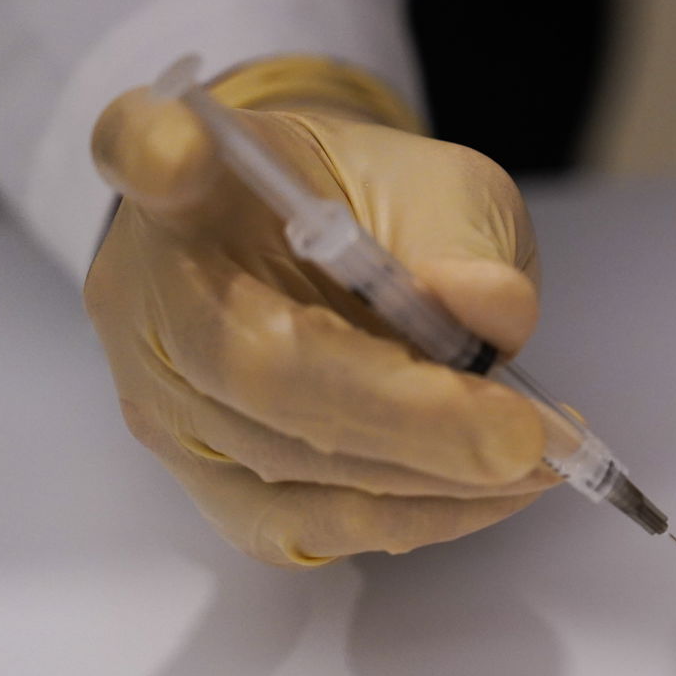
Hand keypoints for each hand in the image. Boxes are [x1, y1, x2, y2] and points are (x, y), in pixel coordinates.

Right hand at [84, 59, 555, 566]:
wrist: (338, 263)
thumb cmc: (380, 213)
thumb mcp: (442, 189)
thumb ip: (462, 236)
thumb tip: (487, 308)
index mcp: (193, 182)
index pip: (138, 150)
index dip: (152, 155)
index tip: (175, 149)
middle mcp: (147, 291)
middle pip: (250, 363)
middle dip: (405, 413)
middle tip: (522, 436)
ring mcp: (164, 399)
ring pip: (282, 464)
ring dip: (427, 477)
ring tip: (536, 461)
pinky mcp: (208, 483)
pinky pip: (300, 526)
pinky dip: (411, 517)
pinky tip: (490, 493)